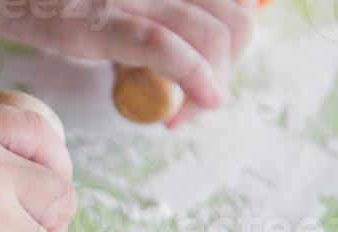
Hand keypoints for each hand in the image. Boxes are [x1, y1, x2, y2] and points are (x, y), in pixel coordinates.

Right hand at [0, 0, 253, 125]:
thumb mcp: (105, 6)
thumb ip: (141, 21)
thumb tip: (168, 67)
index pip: (232, 8)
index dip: (232, 49)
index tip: (209, 82)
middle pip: (233, 24)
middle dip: (226, 71)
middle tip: (197, 105)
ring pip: (212, 36)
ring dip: (211, 84)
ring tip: (183, 114)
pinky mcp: (104, 18)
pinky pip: (164, 46)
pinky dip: (194, 75)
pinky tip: (205, 101)